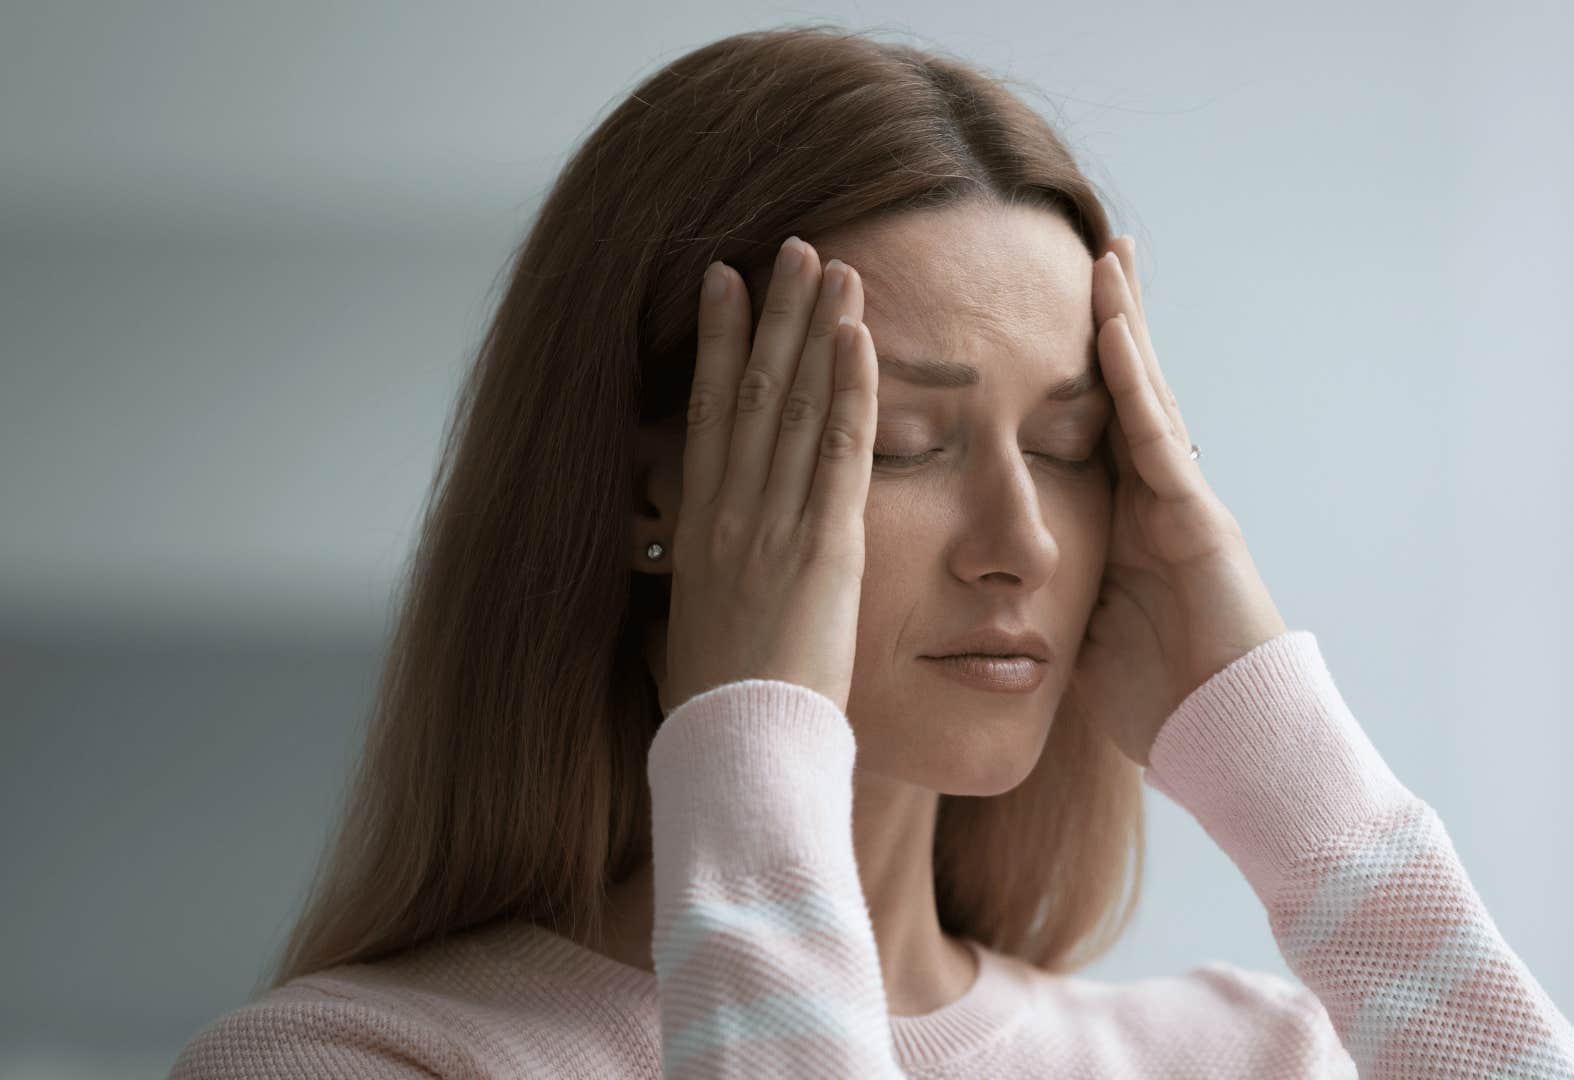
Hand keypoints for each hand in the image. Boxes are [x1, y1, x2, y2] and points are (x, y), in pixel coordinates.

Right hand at [661, 236, 876, 716]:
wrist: (739, 753)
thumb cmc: (726, 713)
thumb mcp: (700, 634)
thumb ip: (712, 588)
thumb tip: (711, 580)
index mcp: (700, 533)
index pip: (710, 415)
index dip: (716, 343)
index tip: (723, 282)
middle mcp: (729, 513)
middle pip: (750, 390)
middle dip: (771, 313)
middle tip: (789, 247)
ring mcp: (773, 524)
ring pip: (794, 404)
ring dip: (814, 329)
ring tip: (830, 265)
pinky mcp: (824, 545)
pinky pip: (840, 450)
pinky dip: (850, 388)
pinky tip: (858, 337)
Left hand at [1070, 235, 1289, 766]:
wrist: (1229, 744)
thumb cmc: (1162, 706)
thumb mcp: (1084, 638)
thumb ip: (1055, 596)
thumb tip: (1000, 586)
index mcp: (1125, 526)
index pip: (1091, 431)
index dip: (1071, 374)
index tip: (1042, 321)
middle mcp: (1155, 501)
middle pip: (1126, 394)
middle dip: (1110, 324)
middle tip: (1093, 253)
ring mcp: (1180, 504)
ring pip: (1145, 396)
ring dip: (1124, 324)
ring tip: (1107, 257)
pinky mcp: (1197, 519)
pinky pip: (1155, 435)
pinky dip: (1132, 379)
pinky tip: (1112, 323)